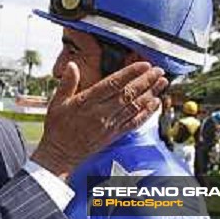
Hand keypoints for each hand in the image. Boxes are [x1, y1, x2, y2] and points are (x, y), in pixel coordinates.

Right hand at [31, 61, 167, 178]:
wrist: (60, 154)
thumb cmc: (58, 128)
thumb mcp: (57, 103)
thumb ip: (67, 83)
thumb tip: (72, 66)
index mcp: (87, 102)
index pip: (112, 84)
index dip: (130, 73)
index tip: (144, 65)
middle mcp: (101, 113)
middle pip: (128, 94)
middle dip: (146, 81)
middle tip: (159, 70)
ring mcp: (110, 125)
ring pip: (134, 107)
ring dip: (150, 94)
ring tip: (162, 83)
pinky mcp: (114, 134)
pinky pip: (134, 123)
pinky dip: (147, 113)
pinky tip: (156, 104)